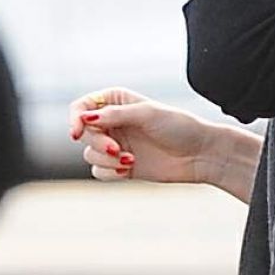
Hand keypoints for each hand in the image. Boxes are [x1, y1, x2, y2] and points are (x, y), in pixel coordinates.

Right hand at [68, 89, 213, 184]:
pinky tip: (128, 169)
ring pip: (89, 154)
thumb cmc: (179, 126)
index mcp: (116, 101)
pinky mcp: (120, 166)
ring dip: (106, 159)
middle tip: (117, 149)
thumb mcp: (146, 114)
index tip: (77, 132)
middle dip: (97, 143)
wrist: (199, 154)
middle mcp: (112, 122)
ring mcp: (115, 145)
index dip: (75, 119)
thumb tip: (85, 117)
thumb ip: (114, 115)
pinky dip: (110, 172)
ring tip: (129, 160)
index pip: (80, 107)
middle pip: (82, 133)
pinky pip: (99, 171)